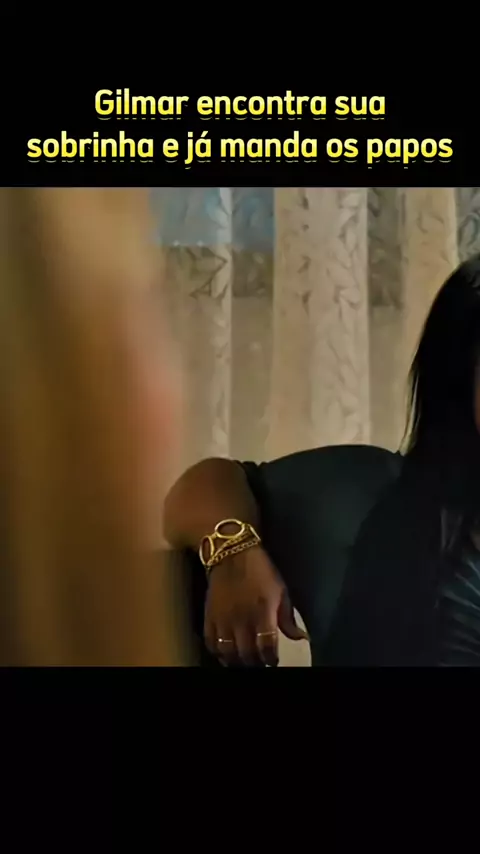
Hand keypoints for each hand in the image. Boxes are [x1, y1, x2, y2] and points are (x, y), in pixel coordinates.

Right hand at [204, 545, 307, 666]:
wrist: (231, 553)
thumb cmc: (261, 570)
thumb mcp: (281, 590)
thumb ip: (288, 617)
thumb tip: (301, 638)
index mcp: (262, 612)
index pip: (267, 647)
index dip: (271, 659)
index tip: (274, 660)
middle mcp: (242, 619)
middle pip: (247, 654)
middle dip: (256, 663)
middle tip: (261, 662)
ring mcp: (223, 619)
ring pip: (228, 652)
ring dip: (237, 661)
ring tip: (244, 661)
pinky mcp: (209, 616)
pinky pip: (210, 642)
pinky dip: (217, 653)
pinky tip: (225, 654)